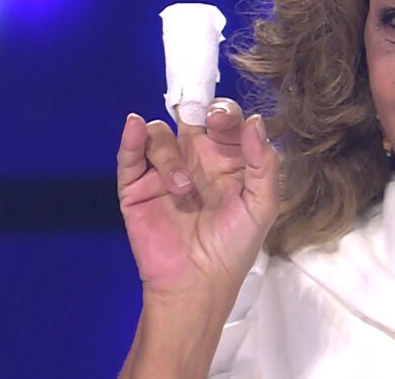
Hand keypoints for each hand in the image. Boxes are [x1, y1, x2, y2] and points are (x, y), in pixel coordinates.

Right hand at [116, 99, 277, 301]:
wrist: (197, 283)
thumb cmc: (234, 246)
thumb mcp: (262, 204)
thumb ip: (263, 162)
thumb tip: (256, 120)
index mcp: (227, 160)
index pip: (225, 122)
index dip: (224, 113)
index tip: (221, 121)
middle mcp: (195, 160)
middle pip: (191, 118)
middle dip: (195, 111)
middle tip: (202, 123)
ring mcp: (164, 171)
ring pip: (160, 135)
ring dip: (169, 153)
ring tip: (181, 187)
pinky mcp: (137, 188)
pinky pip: (130, 156)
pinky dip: (131, 138)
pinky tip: (136, 127)